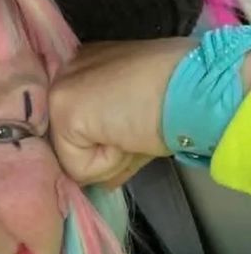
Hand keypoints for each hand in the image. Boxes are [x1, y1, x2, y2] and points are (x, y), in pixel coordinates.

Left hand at [48, 38, 195, 187]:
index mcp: (85, 71)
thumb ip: (108, 142)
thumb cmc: (176, 101)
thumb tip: (100, 181)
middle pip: (70, 148)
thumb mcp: (133, 119)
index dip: (101, 147)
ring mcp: (59, 89)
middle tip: (134, 131)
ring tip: (133, 130)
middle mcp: (65, 73)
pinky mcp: (63, 109)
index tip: (129, 133)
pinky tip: (127, 135)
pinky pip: (79, 169)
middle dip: (103, 156)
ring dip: (108, 160)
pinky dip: (107, 164)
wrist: (195, 89)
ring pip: (73, 161)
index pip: (73, 131)